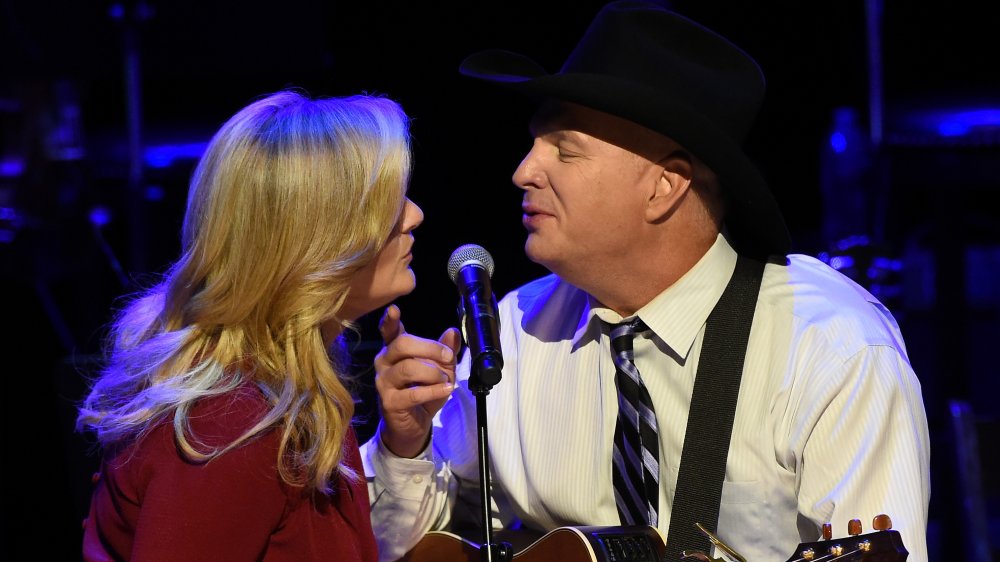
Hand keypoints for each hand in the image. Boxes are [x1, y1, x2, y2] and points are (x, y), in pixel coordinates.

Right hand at [374, 305, 461, 457]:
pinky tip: (446, 390)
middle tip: (449, 358)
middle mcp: (384, 361)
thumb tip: (452, 332)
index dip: (389, 320)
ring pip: (408, 368)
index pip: (389, 331)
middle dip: (431, 348)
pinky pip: (413, 392)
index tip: (393, 310)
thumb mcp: (441, 369)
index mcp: (395, 349)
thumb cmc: (424, 392)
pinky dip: (433, 390)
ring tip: (446, 380)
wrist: (413, 425)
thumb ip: (446, 351)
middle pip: (402, 344)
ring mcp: (384, 382)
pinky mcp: (389, 401)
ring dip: (433, 372)